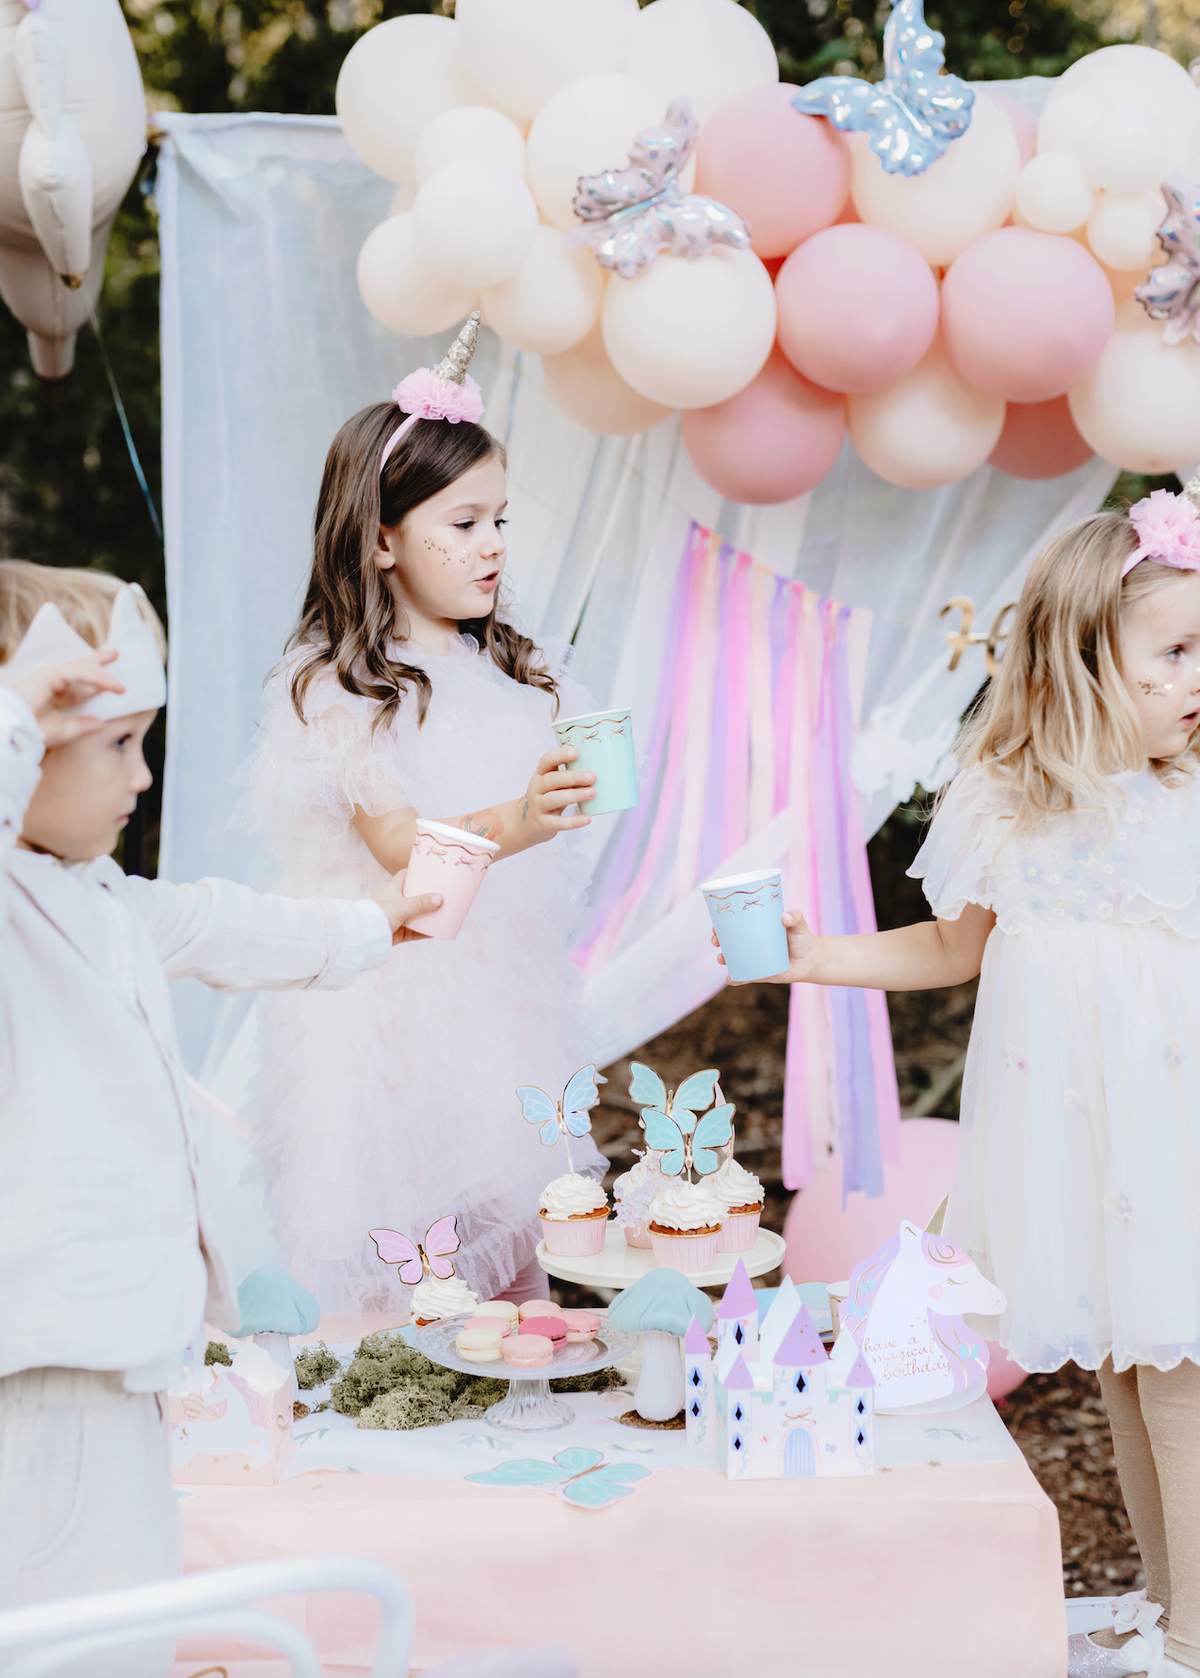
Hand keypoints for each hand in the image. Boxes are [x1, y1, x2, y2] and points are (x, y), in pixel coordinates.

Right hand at [10, 650, 124, 746]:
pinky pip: (79, 673)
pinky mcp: (50, 675)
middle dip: (98, 661)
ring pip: (82, 670)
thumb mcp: (63, 730)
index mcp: (56, 695)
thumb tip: (102, 724)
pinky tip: (113, 684)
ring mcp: (51, 677)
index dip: (99, 683)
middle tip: (115, 653)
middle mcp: (53, 683)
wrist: (13, 733)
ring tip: (119, 670)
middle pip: (81, 669)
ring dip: (102, 670)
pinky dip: (97, 677)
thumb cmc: (32, 732)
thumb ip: (82, 726)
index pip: (81, 685)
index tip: (117, 686)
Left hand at [372, 872, 443, 944]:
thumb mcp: (400, 906)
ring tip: (445, 912)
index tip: (432, 870)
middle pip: (416, 895)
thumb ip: (420, 903)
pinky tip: (438, 931)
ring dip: (429, 915)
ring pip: (418, 914)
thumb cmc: (377, 915)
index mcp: (394, 889)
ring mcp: (399, 917)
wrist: (362, 938)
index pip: (406, 875)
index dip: (418, 871)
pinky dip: (426, 931)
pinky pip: (417, 931)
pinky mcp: (400, 932)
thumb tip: (440, 899)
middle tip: (445, 893)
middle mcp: (397, 901)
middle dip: (429, 895)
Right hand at [521, 746, 595, 841]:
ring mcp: (538, 807)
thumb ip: (567, 778)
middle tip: (592, 776)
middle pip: (552, 780)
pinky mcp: (543, 823)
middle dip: (573, 777)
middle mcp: (536, 789)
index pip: (546, 761)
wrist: (527, 824)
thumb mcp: (552, 786)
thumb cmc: (547, 799)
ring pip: (554, 799)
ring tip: (592, 793)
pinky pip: (558, 822)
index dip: (560, 755)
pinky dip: (573, 821)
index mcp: (540, 775)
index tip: (576, 752)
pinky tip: (587, 819)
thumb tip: (595, 771)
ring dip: (574, 795)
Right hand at [712, 908, 818, 984]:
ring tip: (722, 959)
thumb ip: (796, 918)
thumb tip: (785, 917)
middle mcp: (752, 944)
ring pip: (734, 959)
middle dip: (719, 941)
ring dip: (724, 959)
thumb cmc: (803, 939)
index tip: (716, 925)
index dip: (722, 925)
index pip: (736, 925)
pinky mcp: (760, 974)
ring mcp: (755, 959)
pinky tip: (730, 979)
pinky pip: (744, 977)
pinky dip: (735, 979)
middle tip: (716, 941)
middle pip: (730, 942)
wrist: (811, 960)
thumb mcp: (799, 926)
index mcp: (757, 929)